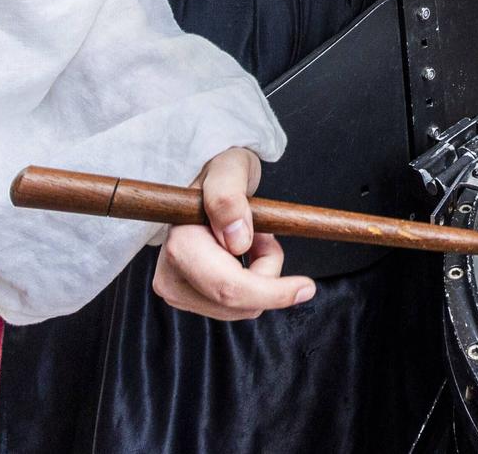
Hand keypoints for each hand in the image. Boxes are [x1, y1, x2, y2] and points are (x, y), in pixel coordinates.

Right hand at [151, 146, 314, 320]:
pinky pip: (237, 306)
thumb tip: (237, 241)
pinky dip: (253, 282)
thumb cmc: (220, 173)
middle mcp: (170, 277)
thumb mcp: (229, 170)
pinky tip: (245, 253)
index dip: (272, 293)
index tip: (307, 287)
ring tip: (254, 237)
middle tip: (266, 235)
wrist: (207, 184)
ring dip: (261, 275)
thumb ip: (229, 198)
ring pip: (242, 308)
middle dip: (267, 273)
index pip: (229, 288)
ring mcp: (178, 291)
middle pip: (238, 303)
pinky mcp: (190, 299)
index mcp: (179, 247)